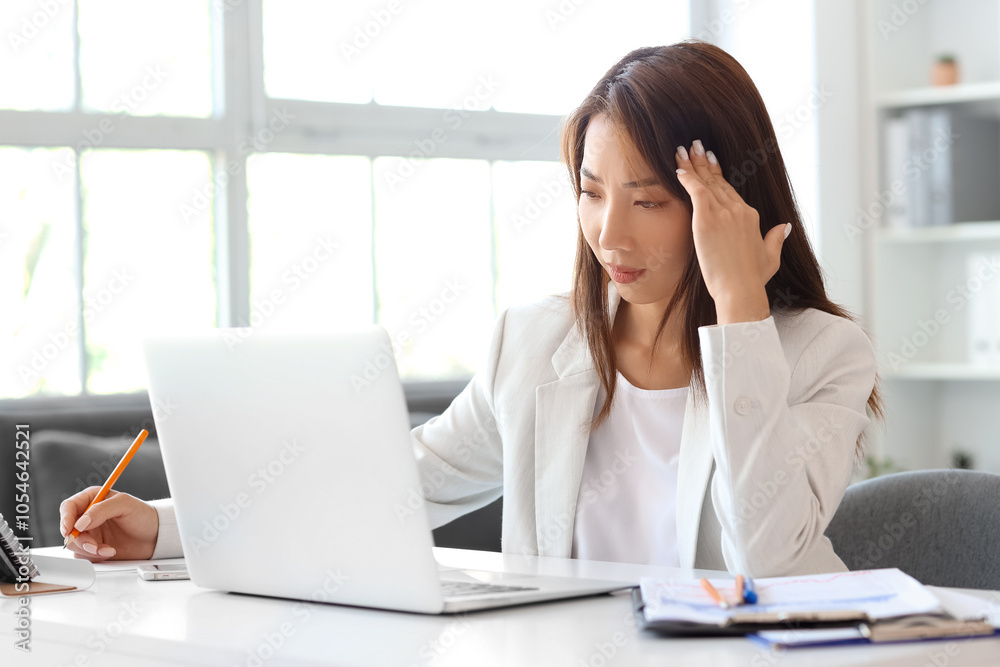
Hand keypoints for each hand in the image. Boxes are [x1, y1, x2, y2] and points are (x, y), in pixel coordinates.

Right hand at [59, 488, 158, 560]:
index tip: (70, 529)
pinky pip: (82, 555)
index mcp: (93, 499)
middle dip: (80, 539)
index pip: (69, 506)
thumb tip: (80, 523)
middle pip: (67, 528)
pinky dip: (94, 556)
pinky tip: (110, 552)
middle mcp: (87, 516)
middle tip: (95, 545)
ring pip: (73, 544)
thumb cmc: (143, 516)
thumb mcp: (125, 505)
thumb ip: (101, 510)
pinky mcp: (92, 548)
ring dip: (89, 549)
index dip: (65, 518)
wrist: (154, 537)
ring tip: (108, 548)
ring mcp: (89, 533)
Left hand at [674, 139, 789, 323]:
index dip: (718, 175)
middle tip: (695, 147)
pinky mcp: (707, 219)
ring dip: (692, 165)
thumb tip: (785, 227)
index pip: (730, 191)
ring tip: (683, 150)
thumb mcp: (770, 256)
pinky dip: (687, 179)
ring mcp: (723, 213)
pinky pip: (696, 191)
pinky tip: (678, 170)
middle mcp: (738, 210)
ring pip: (706, 182)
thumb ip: (776, 239)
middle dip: (704, 163)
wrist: (740, 289)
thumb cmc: (752, 279)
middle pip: (717, 181)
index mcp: (751, 216)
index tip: (711, 161)